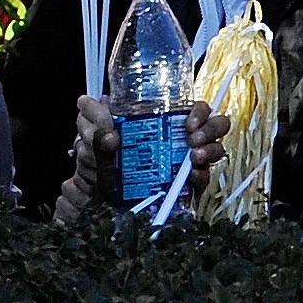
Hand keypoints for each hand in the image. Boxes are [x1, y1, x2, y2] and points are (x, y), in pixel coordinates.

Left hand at [52, 92, 225, 225]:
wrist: (105, 202)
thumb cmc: (105, 165)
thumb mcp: (97, 144)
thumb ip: (94, 124)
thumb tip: (86, 101)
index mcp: (167, 123)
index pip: (196, 109)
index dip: (199, 111)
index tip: (187, 121)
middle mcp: (183, 140)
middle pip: (215, 124)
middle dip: (210, 127)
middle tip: (192, 137)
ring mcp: (189, 162)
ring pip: (216, 148)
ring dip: (209, 149)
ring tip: (193, 155)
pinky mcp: (189, 186)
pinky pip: (205, 178)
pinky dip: (200, 175)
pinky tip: (190, 175)